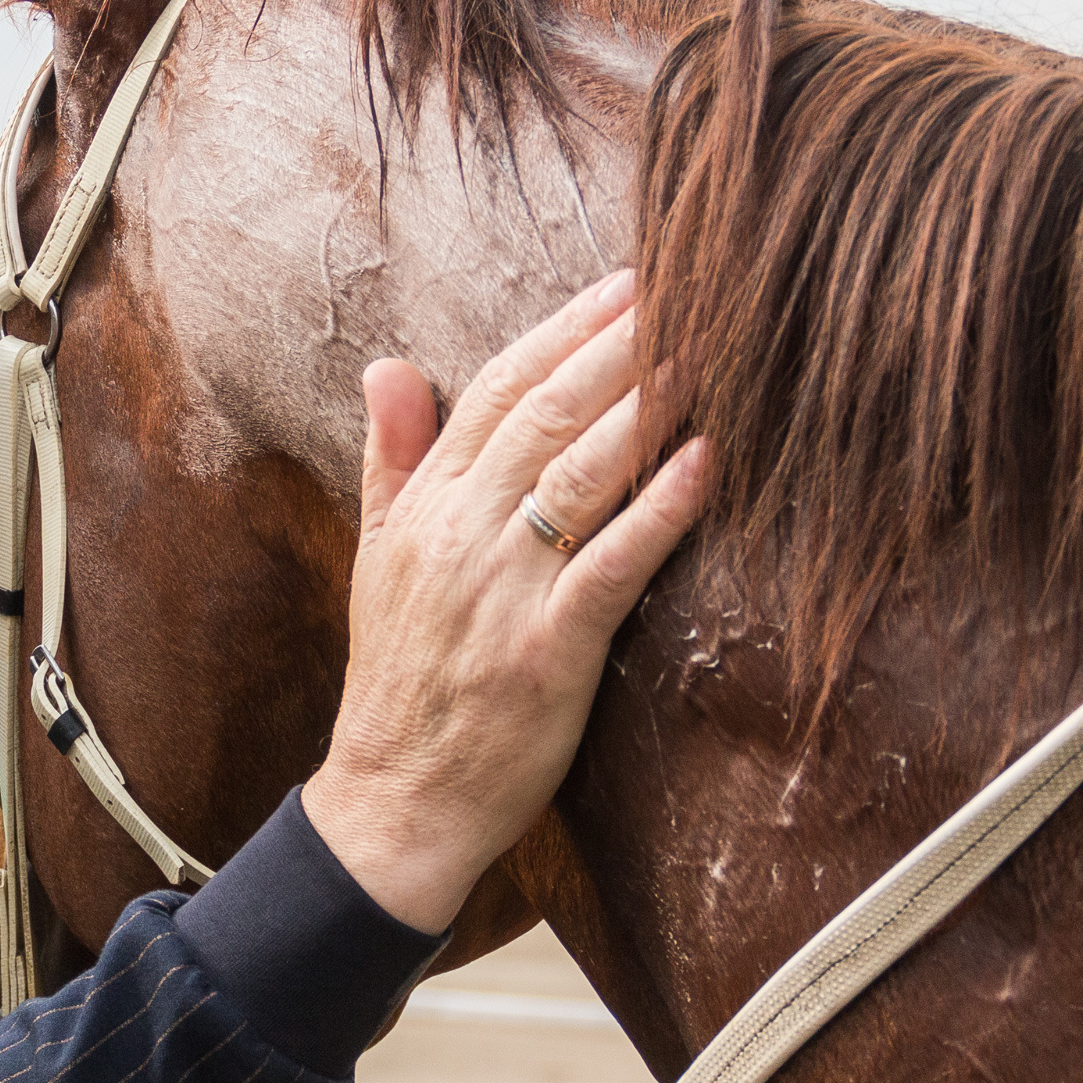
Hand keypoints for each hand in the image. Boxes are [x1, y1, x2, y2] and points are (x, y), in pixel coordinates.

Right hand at [304, 270, 706, 930]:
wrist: (395, 799)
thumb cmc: (401, 682)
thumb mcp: (376, 559)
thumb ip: (391, 460)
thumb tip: (387, 366)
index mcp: (425, 508)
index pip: (494, 392)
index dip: (562, 331)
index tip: (623, 283)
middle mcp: (460, 535)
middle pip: (545, 414)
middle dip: (617, 345)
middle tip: (686, 284)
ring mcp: (503, 592)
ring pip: (579, 474)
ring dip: (647, 405)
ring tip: (706, 350)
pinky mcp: (547, 651)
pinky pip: (611, 565)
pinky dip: (659, 509)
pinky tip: (706, 461)